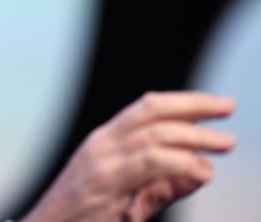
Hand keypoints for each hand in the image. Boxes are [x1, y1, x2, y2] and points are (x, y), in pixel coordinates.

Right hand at [21, 91, 235, 221]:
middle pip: (151, 110)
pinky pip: (148, 162)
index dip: (183, 102)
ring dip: (194, 136)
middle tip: (227, 107)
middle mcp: (101, 142)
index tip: (216, 104)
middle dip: (193, 105)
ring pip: (153, 134)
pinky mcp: (104, 181)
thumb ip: (163, 185)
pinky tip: (201, 170)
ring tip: (224, 143)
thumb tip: (203, 170)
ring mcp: (100, 160)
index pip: (146, 108)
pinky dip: (179, 162)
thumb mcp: (129, 199)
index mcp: (104, 141)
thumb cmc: (84, 218)